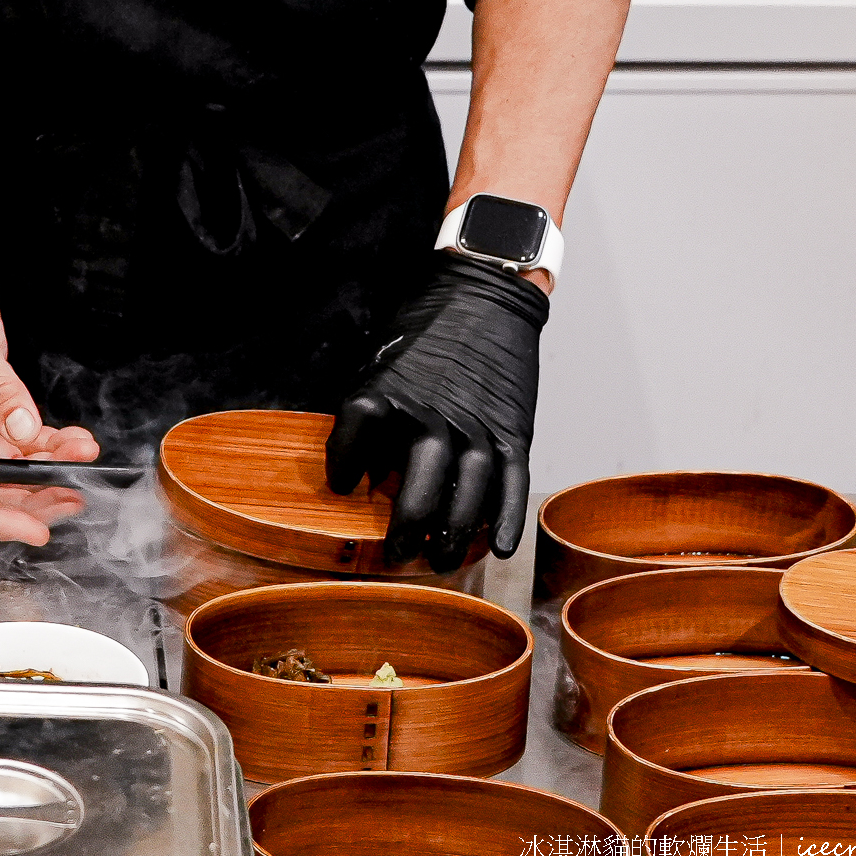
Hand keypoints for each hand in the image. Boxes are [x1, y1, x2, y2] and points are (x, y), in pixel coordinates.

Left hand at [326, 255, 548, 570]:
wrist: (486, 295)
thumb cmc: (426, 333)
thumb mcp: (382, 362)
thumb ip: (369, 413)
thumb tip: (357, 470)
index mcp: (390, 392)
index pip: (355, 434)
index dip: (343, 463)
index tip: (340, 486)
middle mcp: (434, 414)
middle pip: (418, 482)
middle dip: (407, 527)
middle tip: (397, 554)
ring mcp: (479, 424)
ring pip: (469, 490)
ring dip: (455, 532)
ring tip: (442, 560)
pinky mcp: (515, 430)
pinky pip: (512, 482)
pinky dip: (508, 516)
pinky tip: (500, 546)